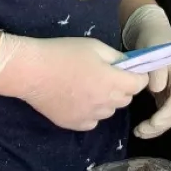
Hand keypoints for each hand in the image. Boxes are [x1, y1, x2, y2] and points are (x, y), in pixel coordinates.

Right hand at [0, 33, 147, 131]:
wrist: (30, 71)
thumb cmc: (62, 53)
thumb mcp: (95, 47)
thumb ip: (117, 58)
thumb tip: (129, 66)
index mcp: (112, 81)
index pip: (140, 84)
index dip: (138, 76)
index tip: (129, 71)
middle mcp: (104, 102)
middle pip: (126, 99)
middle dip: (122, 88)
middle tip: (106, 76)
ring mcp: (89, 116)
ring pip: (109, 111)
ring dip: (106, 101)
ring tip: (89, 88)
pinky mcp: (74, 124)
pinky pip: (92, 121)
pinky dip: (91, 113)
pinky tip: (78, 100)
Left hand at [122, 5, 170, 138]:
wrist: (152, 32)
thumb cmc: (154, 40)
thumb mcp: (155, 49)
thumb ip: (157, 69)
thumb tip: (157, 89)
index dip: (167, 114)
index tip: (151, 123)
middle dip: (162, 125)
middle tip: (141, 131)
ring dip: (158, 128)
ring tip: (140, 133)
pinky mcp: (166, 94)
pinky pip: (165, 113)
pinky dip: (155, 123)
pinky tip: (143, 127)